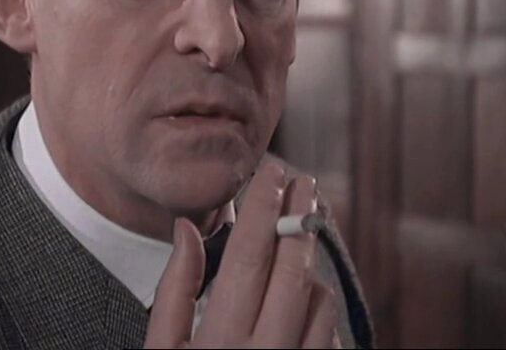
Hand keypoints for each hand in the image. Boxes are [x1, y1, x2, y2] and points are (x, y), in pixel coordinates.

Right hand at [145, 161, 340, 348]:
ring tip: (294, 243)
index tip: (273, 172)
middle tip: (304, 184)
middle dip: (300, 218)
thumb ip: (174, 290)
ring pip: (319, 298)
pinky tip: (303, 292)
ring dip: (308, 263)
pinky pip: (331, 331)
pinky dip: (319, 302)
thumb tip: (187, 228)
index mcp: (222, 338)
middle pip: (292, 270)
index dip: (263, 207)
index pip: (249, 254)